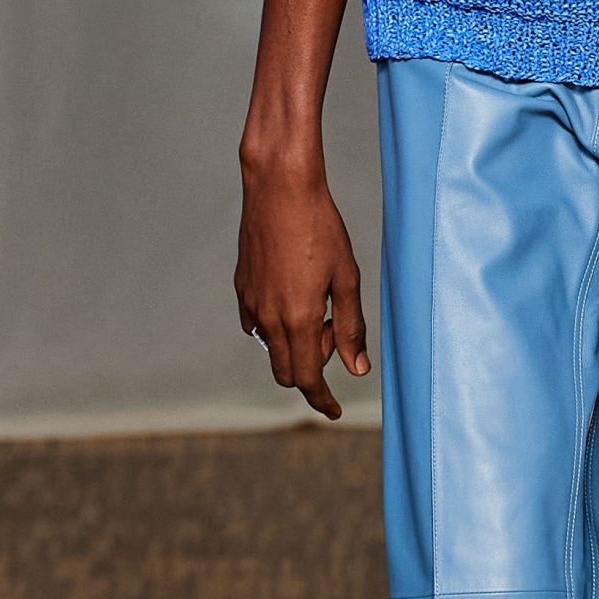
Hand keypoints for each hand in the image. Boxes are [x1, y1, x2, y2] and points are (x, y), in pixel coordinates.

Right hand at [234, 149, 368, 420]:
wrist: (280, 188)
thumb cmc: (321, 227)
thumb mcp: (347, 277)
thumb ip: (351, 326)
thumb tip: (357, 369)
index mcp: (299, 319)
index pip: (307, 379)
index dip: (321, 400)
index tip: (332, 410)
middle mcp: (269, 318)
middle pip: (286, 371)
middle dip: (312, 369)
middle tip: (336, 334)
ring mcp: (251, 303)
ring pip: (271, 347)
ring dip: (296, 344)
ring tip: (319, 305)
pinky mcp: (242, 287)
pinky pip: (256, 324)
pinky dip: (276, 325)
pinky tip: (293, 297)